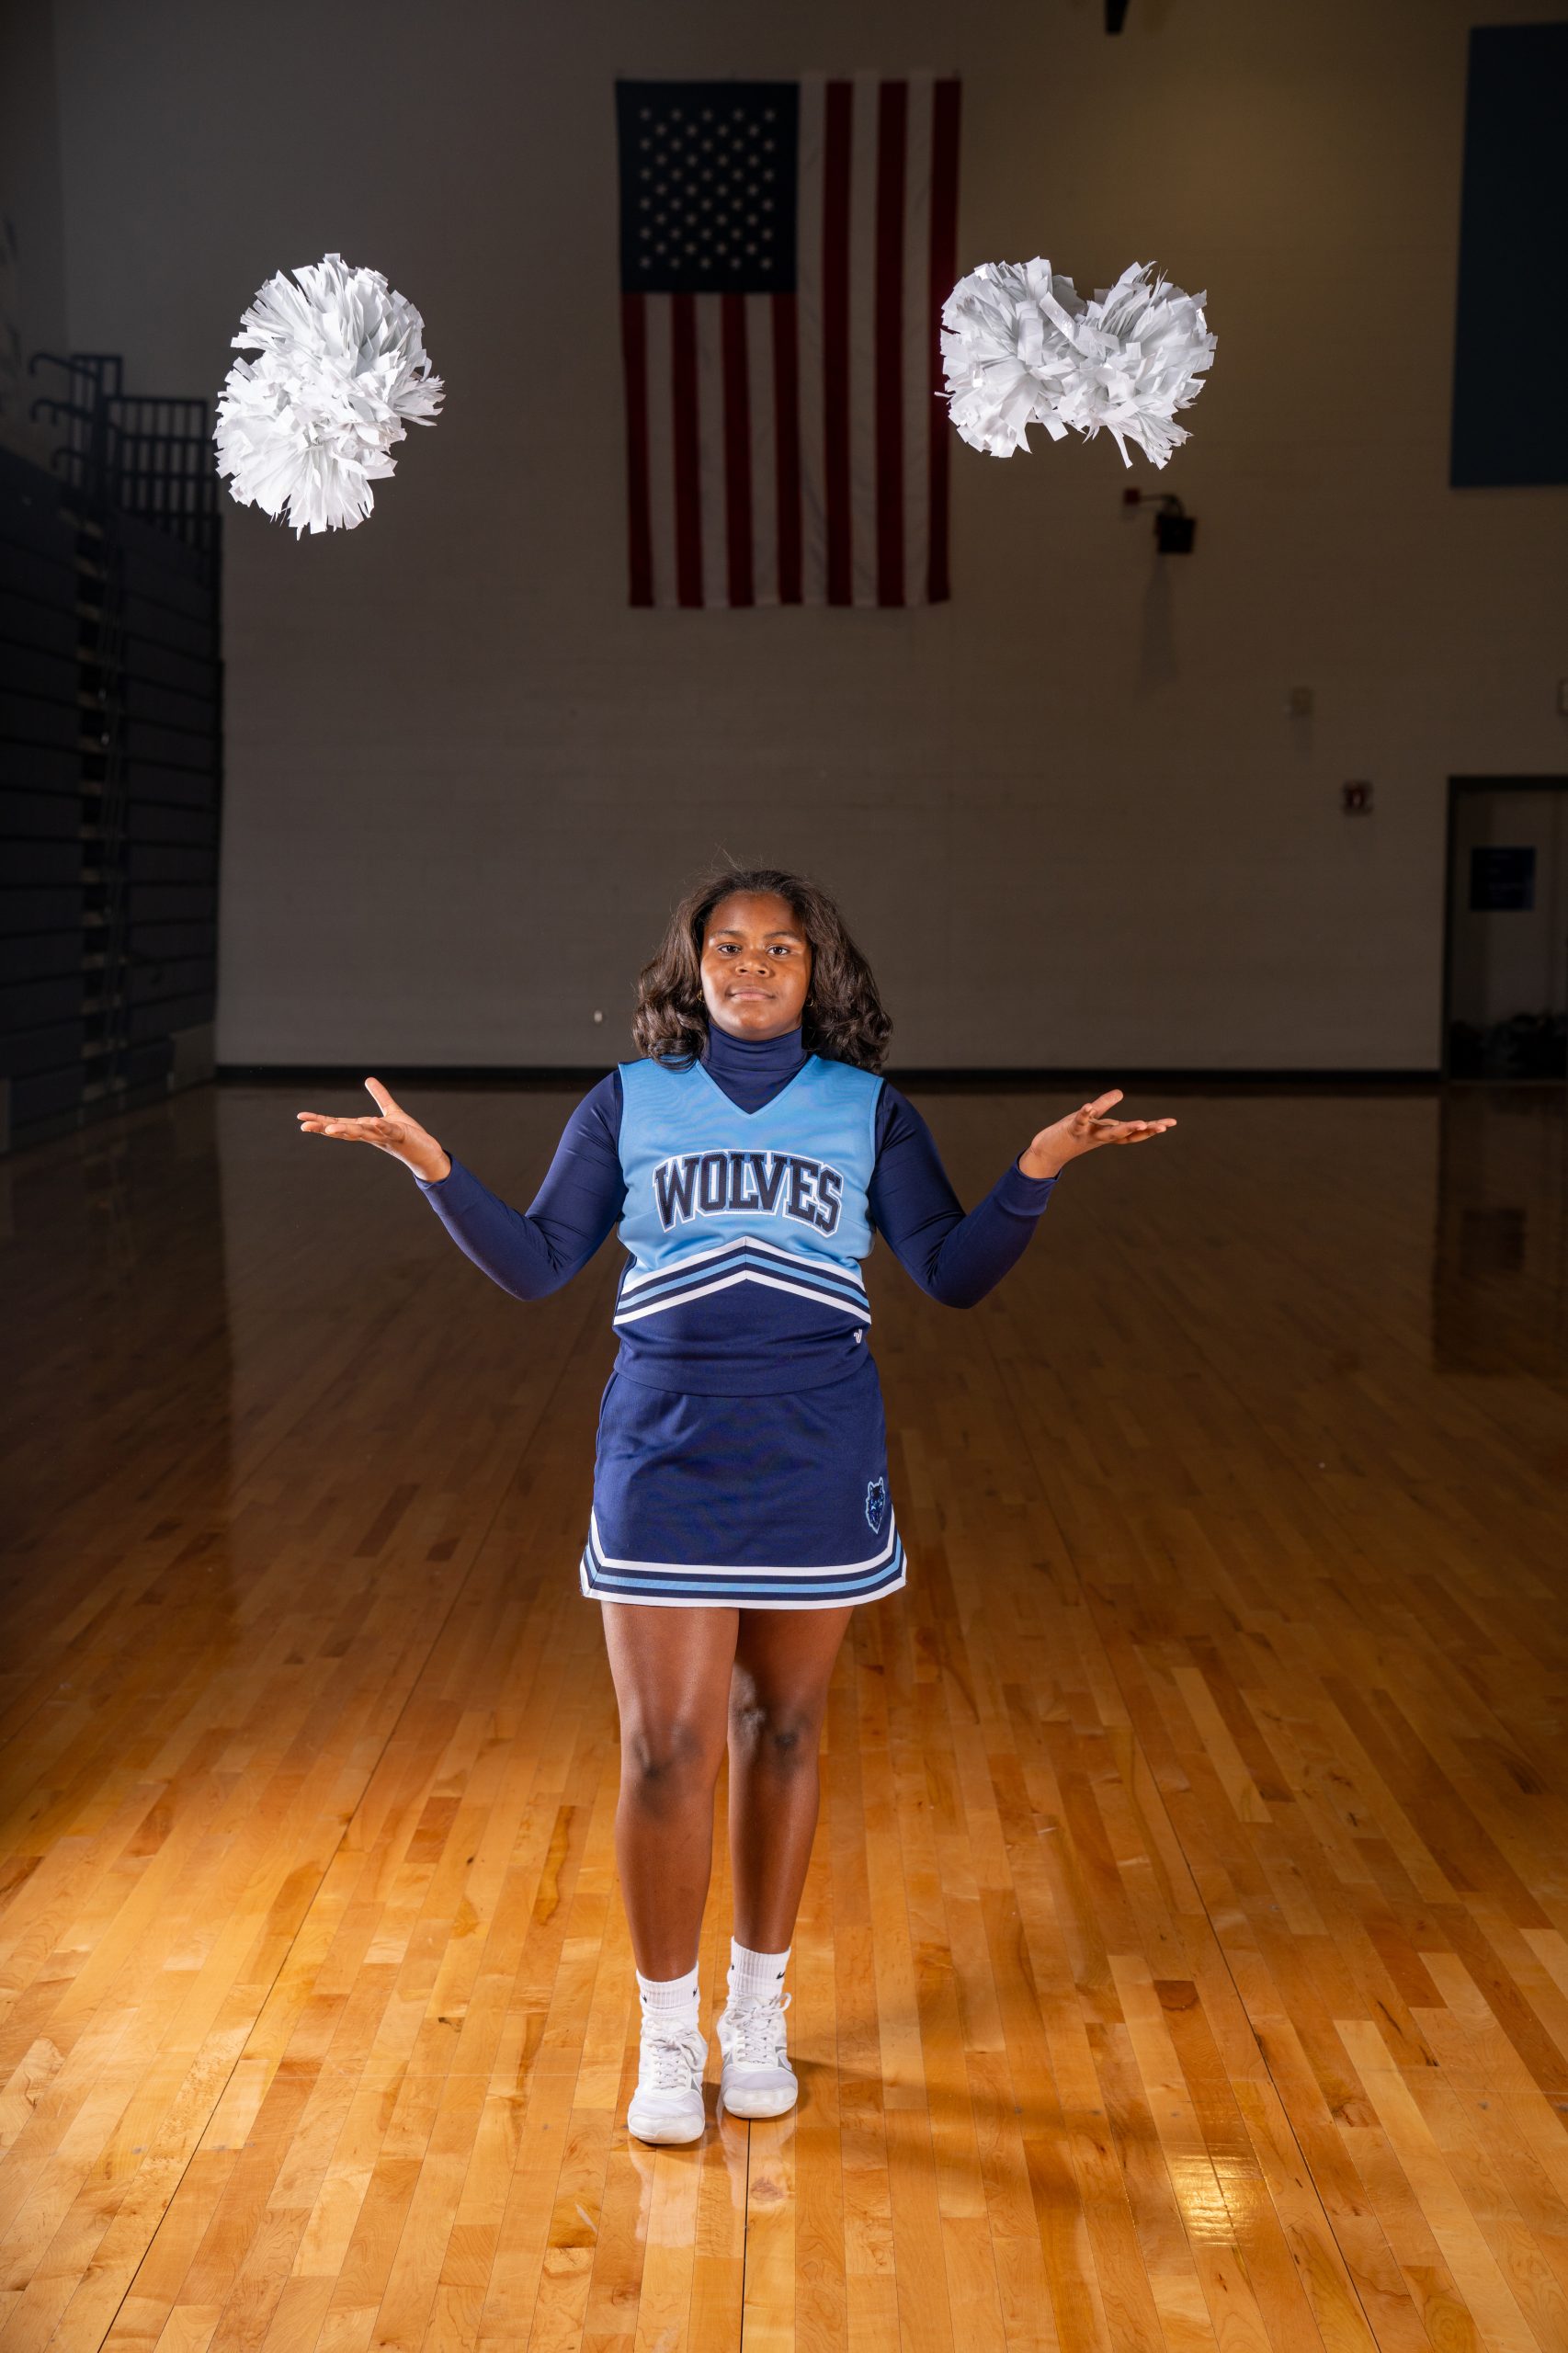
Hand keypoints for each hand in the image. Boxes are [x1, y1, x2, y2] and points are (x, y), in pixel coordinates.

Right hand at [295, 1078, 450, 1183]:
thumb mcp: (392, 1112)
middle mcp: (371, 1134)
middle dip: (324, 1127)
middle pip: (344, 1130)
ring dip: (346, 1130)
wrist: (427, 1153)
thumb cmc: (408, 1136)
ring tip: (330, 1128)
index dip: (321, 1121)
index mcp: (366, 1128)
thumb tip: (368, 1079)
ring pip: (362, 1133)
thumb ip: (380, 1097)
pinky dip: (381, 1126)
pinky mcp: (400, 1135)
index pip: (339, 1123)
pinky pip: (389, 1130)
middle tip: (303, 1126)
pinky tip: (373, 1121)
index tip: (301, 1118)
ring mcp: (384, 1136)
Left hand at [1019, 1089, 1176, 1179]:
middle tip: (1163, 1127)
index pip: (1133, 1133)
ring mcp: (1087, 1135)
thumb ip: (1105, 1107)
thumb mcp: (1091, 1120)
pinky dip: (1085, 1115)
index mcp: (1107, 1134)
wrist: (1047, 1152)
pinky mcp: (1071, 1130)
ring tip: (1140, 1122)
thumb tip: (1121, 1092)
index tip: (1171, 1123)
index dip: (1152, 1129)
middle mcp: (1100, 1137)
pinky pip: (1080, 1121)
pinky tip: (1089, 1106)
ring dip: (1123, 1128)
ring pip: (1107, 1132)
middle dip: (1144, 1130)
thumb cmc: (1071, 1135)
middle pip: (1126, 1135)